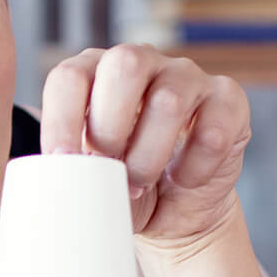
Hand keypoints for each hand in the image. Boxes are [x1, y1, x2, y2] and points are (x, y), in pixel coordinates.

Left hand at [39, 43, 250, 250]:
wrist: (172, 213)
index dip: (62, 120)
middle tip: (109, 170)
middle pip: (124, 65)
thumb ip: (66, 167)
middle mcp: (141, 63)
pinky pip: (213, 127)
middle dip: (110, 128)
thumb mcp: (85, 177)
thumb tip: (49, 176)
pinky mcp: (227, 100)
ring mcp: (187, 76)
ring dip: (148, 155)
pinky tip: (183, 180)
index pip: (70, 75)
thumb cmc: (119, 187)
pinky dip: (194, 165)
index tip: (62, 163)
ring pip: (169, 99)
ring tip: (140, 184)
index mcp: (94, 73)